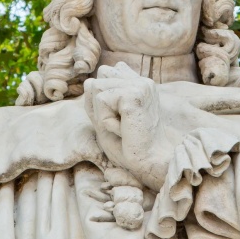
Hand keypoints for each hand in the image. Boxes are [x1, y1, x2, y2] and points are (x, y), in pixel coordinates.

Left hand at [84, 63, 173, 190]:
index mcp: (138, 84)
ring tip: (123, 127)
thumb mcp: (105, 118)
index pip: (103, 75)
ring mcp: (140, 85)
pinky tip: (124, 129)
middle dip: (99, 108)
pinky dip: (105, 119)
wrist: (149, 163)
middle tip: (121, 126)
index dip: (102, 101)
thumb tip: (90, 81)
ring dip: (102, 114)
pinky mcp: (134, 94)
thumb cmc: (128, 145)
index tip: (122, 120)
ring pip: (96, 88)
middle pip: (96, 82)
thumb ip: (95, 99)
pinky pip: (101, 100)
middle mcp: (141, 81)